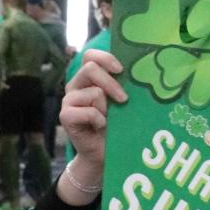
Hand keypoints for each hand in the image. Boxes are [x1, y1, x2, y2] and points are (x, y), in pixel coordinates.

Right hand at [57, 50, 126, 204]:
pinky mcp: (65, 116)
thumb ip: (124, 87)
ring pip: (92, 92)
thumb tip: (144, 74)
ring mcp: (69, 100)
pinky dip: (97, 120)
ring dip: (106, 108)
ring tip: (109, 119)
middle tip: (124, 99)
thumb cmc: (117, 126)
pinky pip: (85, 111)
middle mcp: (76, 86)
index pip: (90, 56)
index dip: (105, 58)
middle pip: (90, 68)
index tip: (121, 69)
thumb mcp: (123, 103)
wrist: (104, 153)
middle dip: (111, 83)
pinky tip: (100, 127)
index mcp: (90, 79)